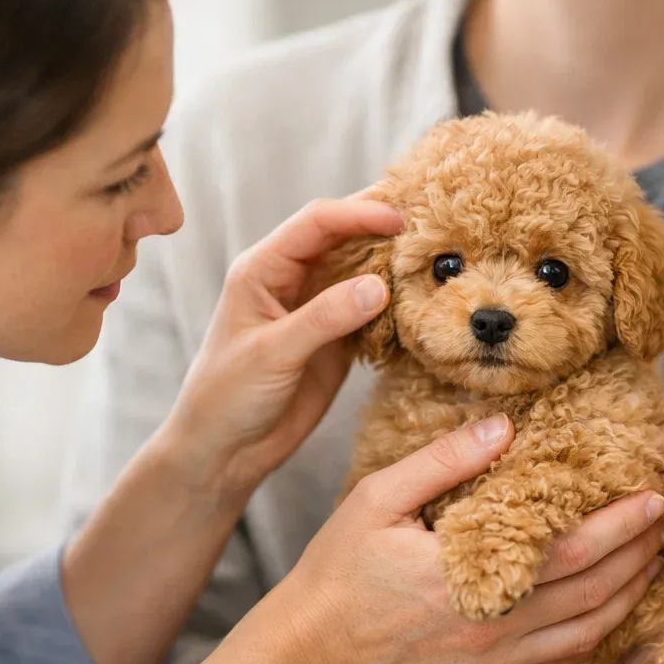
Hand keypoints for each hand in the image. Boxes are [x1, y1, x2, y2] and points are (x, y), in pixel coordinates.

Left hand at [161, 195, 402, 496]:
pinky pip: (374, 310)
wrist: (226, 451)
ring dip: (396, 263)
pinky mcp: (338, 339)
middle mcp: (292, 280)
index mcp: (263, 269)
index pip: (317, 223)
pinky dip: (398, 304)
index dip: (359, 213)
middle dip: (384, 226)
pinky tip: (425, 300)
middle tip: (432, 223)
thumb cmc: (227, 397)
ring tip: (438, 256)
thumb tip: (379, 285)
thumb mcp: (272, 354)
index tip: (401, 219)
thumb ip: (324, 318)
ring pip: (363, 271)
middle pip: (345, 237)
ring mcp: (318, 309)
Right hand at [282, 415, 663, 663]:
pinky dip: (596, 637)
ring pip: (587, 633)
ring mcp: (495, 663)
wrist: (309, 654)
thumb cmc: (339, 571)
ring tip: (653, 559)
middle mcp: (494, 628)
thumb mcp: (378, 499)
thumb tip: (504, 425)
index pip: (572, 552)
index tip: (653, 495)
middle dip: (639, 554)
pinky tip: (610, 612)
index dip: (621, 526)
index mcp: (471, 579)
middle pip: (594, 593)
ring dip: (629, 596)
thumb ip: (443, 462)